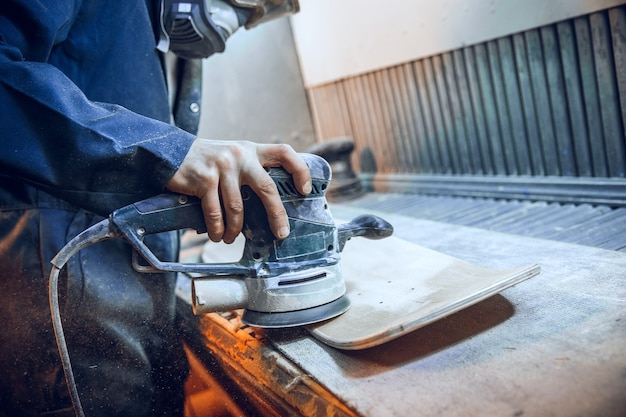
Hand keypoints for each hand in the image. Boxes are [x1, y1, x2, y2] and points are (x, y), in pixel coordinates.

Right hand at [165, 139, 311, 242]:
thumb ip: (249, 170)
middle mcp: (240, 155)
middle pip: (267, 188)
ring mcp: (222, 166)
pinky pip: (216, 212)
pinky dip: (217, 229)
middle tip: (281, 233)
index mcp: (251, 150)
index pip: (284, 152)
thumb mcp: (232, 156)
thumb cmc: (206, 161)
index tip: (305, 190)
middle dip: (276, 214)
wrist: (169, 152)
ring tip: (231, 238)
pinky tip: (217, 235)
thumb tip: (268, 203)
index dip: (300, 170)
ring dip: (236, 229)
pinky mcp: (205, 179)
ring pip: (238, 207)